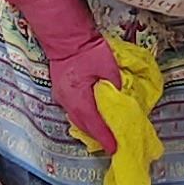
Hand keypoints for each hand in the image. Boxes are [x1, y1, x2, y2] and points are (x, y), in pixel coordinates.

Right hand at [0, 0, 117, 153]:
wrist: (64, 35)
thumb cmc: (87, 49)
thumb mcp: (107, 66)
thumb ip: (115, 86)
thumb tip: (121, 100)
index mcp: (78, 97)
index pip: (94, 124)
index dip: (105, 138)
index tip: (116, 149)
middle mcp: (67, 101)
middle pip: (84, 126)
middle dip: (98, 137)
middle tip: (113, 145)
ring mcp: (61, 97)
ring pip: (78, 119)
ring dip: (91, 128)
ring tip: (105, 135)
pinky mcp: (62, 91)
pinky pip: (74, 111)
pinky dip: (85, 119)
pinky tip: (94, 119)